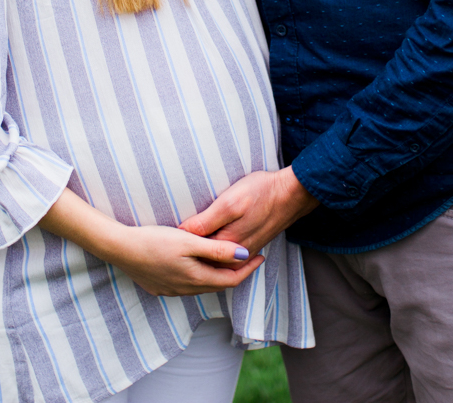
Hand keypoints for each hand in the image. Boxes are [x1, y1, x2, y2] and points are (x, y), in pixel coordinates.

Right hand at [109, 224, 264, 296]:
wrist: (120, 248)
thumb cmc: (155, 240)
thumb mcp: (189, 241)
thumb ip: (217, 250)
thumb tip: (243, 255)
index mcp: (196, 278)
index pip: (231, 279)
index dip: (248, 269)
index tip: (260, 256)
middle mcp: (185, 289)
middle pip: (218, 284)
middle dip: (235, 272)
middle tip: (249, 257)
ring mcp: (171, 290)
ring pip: (203, 285)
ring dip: (217, 274)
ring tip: (227, 259)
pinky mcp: (160, 287)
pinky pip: (187, 285)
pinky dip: (200, 275)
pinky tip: (197, 265)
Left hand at [178, 168, 318, 254]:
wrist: (291, 194)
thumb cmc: (261, 192)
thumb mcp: (230, 202)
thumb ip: (206, 221)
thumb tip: (182, 233)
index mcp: (226, 245)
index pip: (194, 253)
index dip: (177, 246)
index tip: (160, 238)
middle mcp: (235, 254)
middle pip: (204, 261)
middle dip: (185, 257)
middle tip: (164, 248)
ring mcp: (243, 251)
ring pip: (215, 261)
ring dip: (199, 257)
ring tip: (178, 249)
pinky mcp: (249, 245)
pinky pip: (226, 257)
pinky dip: (212, 255)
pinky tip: (203, 247)